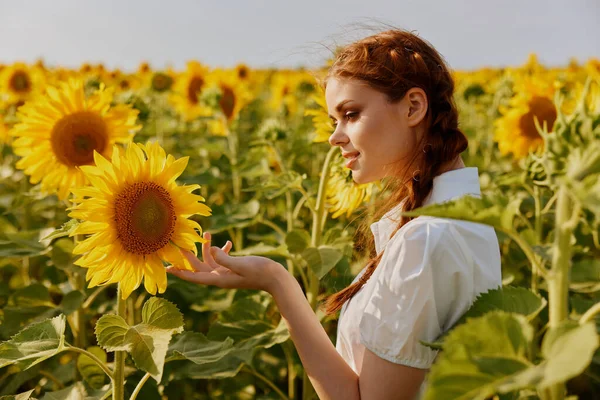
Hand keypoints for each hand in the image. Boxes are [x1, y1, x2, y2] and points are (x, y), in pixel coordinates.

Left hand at [166, 232, 283, 292]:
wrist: (276, 278)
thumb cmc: (260, 272)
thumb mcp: (241, 264)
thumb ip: (225, 258)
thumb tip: (211, 249)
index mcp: (219, 279)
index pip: (195, 276)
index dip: (180, 272)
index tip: (167, 268)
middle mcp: (220, 277)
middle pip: (198, 267)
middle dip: (188, 256)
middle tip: (178, 244)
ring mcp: (227, 273)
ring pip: (210, 261)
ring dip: (206, 248)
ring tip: (205, 233)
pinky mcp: (234, 268)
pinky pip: (222, 259)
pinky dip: (222, 250)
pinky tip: (227, 242)